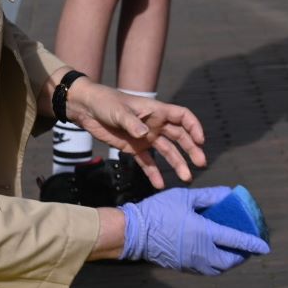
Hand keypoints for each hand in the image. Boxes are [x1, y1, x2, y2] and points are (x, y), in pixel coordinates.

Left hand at [61, 74, 206, 188]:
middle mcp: (155, 125)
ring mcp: (146, 137)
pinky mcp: (134, 148)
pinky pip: (147, 162)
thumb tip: (145, 134)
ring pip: (167, 151)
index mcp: (156, 111)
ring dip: (177, 164)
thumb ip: (132, 123)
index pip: (182, 117)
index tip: (200, 140)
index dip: (193, 127)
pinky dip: (153, 174)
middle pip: (179, 137)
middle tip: (200, 164)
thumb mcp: (118, 110)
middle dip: (191, 150)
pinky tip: (160, 185)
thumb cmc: (104, 102)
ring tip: (186, 178)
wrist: (86, 109)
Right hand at [120, 186, 269, 275]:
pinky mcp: (183, 267)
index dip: (253, 243)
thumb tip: (229, 194)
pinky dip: (216, 265)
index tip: (265, 247)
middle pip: (230, 260)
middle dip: (243, 256)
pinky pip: (206, 270)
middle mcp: (201, 252)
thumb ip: (210, 196)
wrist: (133, 233)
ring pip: (219, 269)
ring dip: (230, 262)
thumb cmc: (158, 211)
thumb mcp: (185, 197)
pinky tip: (215, 255)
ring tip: (234, 252)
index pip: (236, 240)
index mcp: (204, 233)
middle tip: (248, 247)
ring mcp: (192, 263)